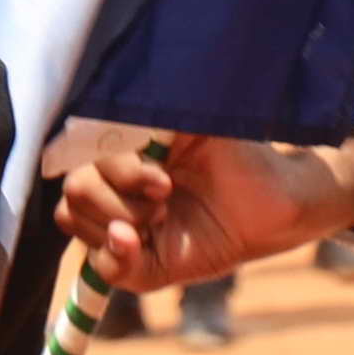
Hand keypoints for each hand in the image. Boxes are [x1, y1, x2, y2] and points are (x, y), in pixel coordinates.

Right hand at [50, 119, 353, 295]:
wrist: (279, 197)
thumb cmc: (238, 151)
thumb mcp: (197, 118)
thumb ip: (158, 103)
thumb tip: (125, 85)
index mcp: (122, 151)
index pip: (77, 153)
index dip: (113, 164)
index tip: (161, 173)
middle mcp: (115, 188)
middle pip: (74, 190)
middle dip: (116, 192)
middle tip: (166, 194)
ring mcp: (126, 227)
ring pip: (77, 222)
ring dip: (120, 219)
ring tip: (165, 217)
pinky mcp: (143, 265)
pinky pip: (103, 268)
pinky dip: (116, 254)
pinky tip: (142, 240)